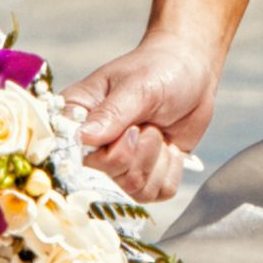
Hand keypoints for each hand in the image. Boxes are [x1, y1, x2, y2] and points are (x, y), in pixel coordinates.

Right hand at [68, 30, 217, 204]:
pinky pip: (156, 193)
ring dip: (156, 161)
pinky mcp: (144, 174)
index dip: (103, 153)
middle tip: (149, 125)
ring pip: (132, 189)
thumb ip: (112, 114)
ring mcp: (118, 163)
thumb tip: (82, 138)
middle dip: (137, 154)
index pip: (71, 156)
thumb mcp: (137, 87)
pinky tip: (170, 146)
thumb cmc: (159, 69)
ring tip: (158, 131)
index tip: (131, 130)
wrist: (191, 70)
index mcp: (76, 118)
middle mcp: (92, 146)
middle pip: (104, 179)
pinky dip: (171, 170)